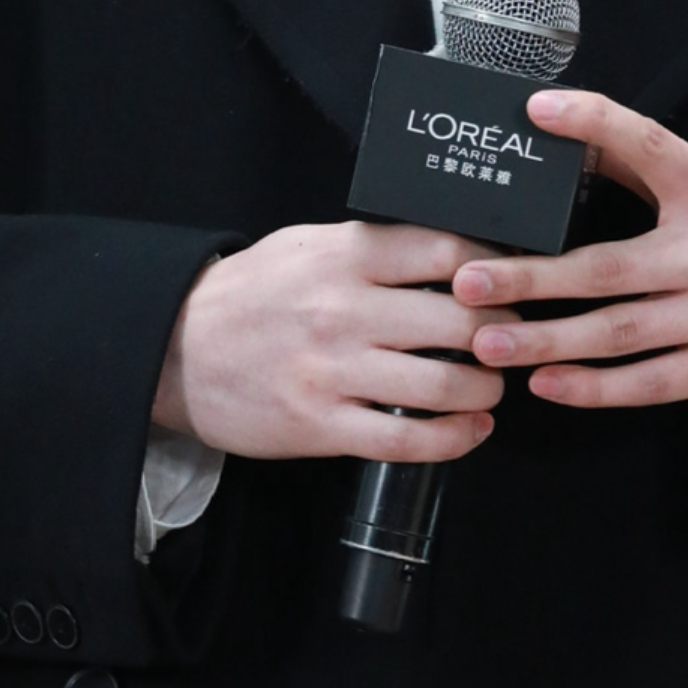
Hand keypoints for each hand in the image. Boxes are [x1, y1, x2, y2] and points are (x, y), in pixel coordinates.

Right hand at [151, 221, 519, 464]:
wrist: (174, 349)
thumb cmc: (250, 295)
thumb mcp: (307, 246)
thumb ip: (374, 248)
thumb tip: (454, 253)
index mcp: (346, 256)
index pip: (448, 252)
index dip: (496, 269)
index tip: (512, 282)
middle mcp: (344, 310)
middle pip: (460, 321)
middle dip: (503, 334)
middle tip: (513, 339)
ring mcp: (332, 372)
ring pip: (443, 386)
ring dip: (485, 389)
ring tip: (491, 385)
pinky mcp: (319, 425)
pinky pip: (406, 441)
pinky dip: (453, 439)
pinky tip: (469, 429)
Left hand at [451, 90, 687, 410]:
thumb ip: (648, 165)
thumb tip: (566, 128)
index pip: (652, 146)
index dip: (597, 123)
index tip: (539, 109)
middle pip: (611, 268)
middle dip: (533, 278)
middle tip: (468, 281)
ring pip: (621, 332)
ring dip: (548, 339)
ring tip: (488, 341)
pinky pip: (649, 382)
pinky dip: (594, 386)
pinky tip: (546, 381)